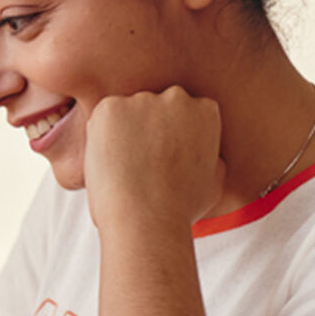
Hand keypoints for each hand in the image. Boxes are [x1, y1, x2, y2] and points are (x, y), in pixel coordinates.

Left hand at [83, 86, 225, 230]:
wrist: (147, 218)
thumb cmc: (181, 208)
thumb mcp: (214, 181)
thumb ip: (212, 156)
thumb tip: (209, 152)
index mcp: (205, 110)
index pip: (184, 112)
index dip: (170, 136)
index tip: (164, 158)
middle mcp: (177, 97)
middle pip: (154, 108)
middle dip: (147, 129)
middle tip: (140, 164)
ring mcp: (142, 99)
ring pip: (126, 112)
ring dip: (122, 133)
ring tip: (125, 169)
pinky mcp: (111, 107)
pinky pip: (102, 118)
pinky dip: (100, 137)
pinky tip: (109, 162)